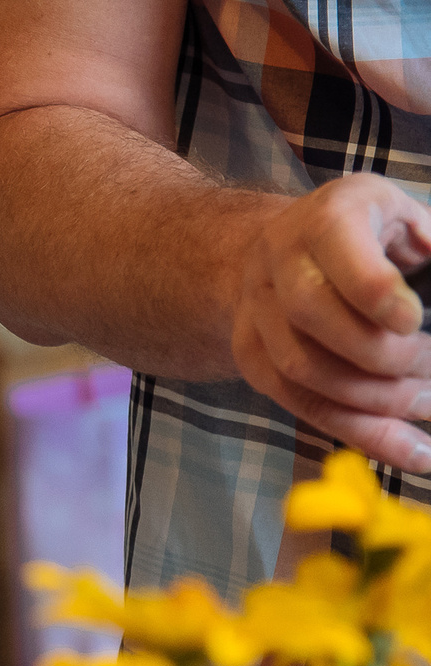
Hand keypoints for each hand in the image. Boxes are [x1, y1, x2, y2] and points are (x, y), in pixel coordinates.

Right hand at [232, 174, 430, 471]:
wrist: (281, 247)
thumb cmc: (369, 231)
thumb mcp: (407, 217)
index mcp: (326, 218)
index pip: (340, 256)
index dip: (376, 294)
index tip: (413, 322)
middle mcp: (278, 263)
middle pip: (312, 318)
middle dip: (380, 356)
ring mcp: (256, 313)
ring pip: (302, 370)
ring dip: (372, 400)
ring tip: (427, 407)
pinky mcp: (252, 357)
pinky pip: (299, 404)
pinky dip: (358, 432)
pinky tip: (409, 449)